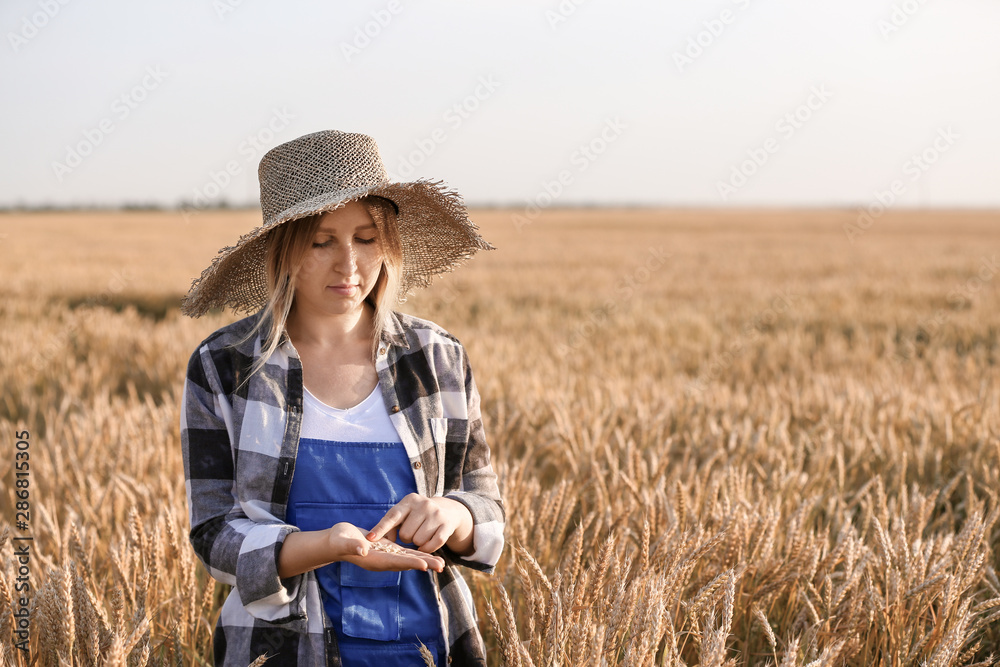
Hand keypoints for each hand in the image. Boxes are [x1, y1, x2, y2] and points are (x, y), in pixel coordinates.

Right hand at [327, 522, 443, 572]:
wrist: (336, 542)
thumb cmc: (337, 540)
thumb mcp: (343, 541)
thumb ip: (352, 546)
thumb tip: (363, 550)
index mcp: (374, 560)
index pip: (395, 562)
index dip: (410, 563)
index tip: (425, 565)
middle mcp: (382, 561)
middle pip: (406, 564)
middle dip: (424, 564)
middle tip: (442, 566)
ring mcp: (386, 556)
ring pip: (408, 560)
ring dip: (424, 561)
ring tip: (441, 563)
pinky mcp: (388, 550)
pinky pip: (405, 554)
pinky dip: (417, 554)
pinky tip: (429, 555)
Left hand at [367, 494, 474, 555]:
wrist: (447, 511)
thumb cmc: (416, 515)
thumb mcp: (404, 514)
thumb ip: (389, 526)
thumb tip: (376, 539)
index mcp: (409, 500)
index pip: (392, 517)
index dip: (381, 529)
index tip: (370, 538)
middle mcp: (423, 504)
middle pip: (405, 534)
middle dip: (406, 538)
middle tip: (412, 531)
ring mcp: (436, 514)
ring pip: (418, 541)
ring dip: (417, 543)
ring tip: (421, 533)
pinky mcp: (446, 525)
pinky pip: (432, 545)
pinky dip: (427, 548)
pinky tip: (427, 542)